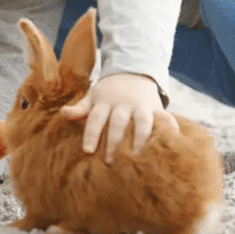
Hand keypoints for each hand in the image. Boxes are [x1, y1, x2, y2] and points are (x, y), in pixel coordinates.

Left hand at [59, 73, 178, 164]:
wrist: (133, 71)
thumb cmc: (108, 91)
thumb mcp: (93, 96)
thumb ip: (80, 109)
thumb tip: (63, 114)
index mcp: (104, 102)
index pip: (96, 118)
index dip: (92, 134)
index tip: (88, 151)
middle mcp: (123, 104)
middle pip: (118, 122)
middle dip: (113, 142)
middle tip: (110, 162)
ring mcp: (141, 105)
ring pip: (141, 121)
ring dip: (139, 138)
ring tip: (137, 157)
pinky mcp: (156, 107)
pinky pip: (165, 116)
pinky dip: (170, 127)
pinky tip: (171, 141)